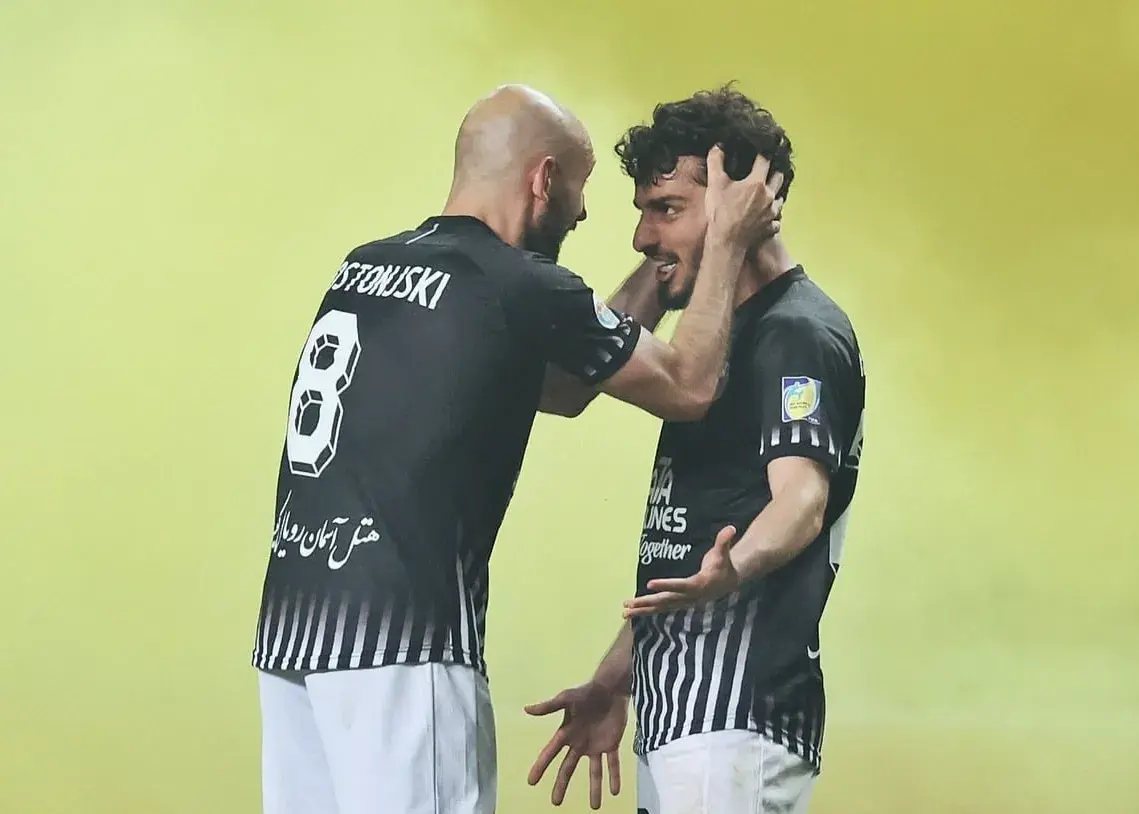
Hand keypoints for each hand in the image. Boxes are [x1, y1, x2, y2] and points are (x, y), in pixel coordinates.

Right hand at [525, 681, 629, 808]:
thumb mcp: (567, 698)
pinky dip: (614, 776)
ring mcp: (595, 745)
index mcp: (566, 733)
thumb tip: (526, 709)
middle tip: (556, 803)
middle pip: (568, 768)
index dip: (540, 767)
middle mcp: (579, 743)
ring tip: (595, 806)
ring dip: (595, 788)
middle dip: (561, 785)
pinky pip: (613, 764)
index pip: (550, 753)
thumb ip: (549, 706)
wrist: (610, 688)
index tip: (531, 781)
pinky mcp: (611, 743)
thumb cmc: (587, 692)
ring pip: (594, 772)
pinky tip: (615, 791)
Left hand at [622, 525, 740, 616]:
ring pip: (660, 607)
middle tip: (629, 603)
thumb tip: (731, 528)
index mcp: (698, 585)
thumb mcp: (723, 553)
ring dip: (642, 609)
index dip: (666, 585)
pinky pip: (661, 608)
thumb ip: (724, 541)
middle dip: (647, 602)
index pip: (680, 586)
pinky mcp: (679, 603)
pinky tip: (633, 611)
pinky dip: (647, 610)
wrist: (728, 583)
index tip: (649, 584)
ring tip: (624, 612)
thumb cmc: (723, 565)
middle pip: (665, 600)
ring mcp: (683, 602)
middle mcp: (689, 597)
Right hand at [703, 146, 784, 246]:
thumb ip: (716, 162)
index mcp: (757, 183)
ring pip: (780, 197)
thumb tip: (718, 146)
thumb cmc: (721, 213)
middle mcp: (769, 195)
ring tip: (768, 191)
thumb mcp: (715, 184)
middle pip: (779, 177)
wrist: (726, 242)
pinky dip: (773, 215)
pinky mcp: (771, 226)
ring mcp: (772, 212)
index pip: (765, 160)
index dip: (764, 151)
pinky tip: (767, 214)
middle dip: (774, 170)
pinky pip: (776, 218)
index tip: (766, 145)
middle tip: (769, 167)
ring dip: (775, 192)